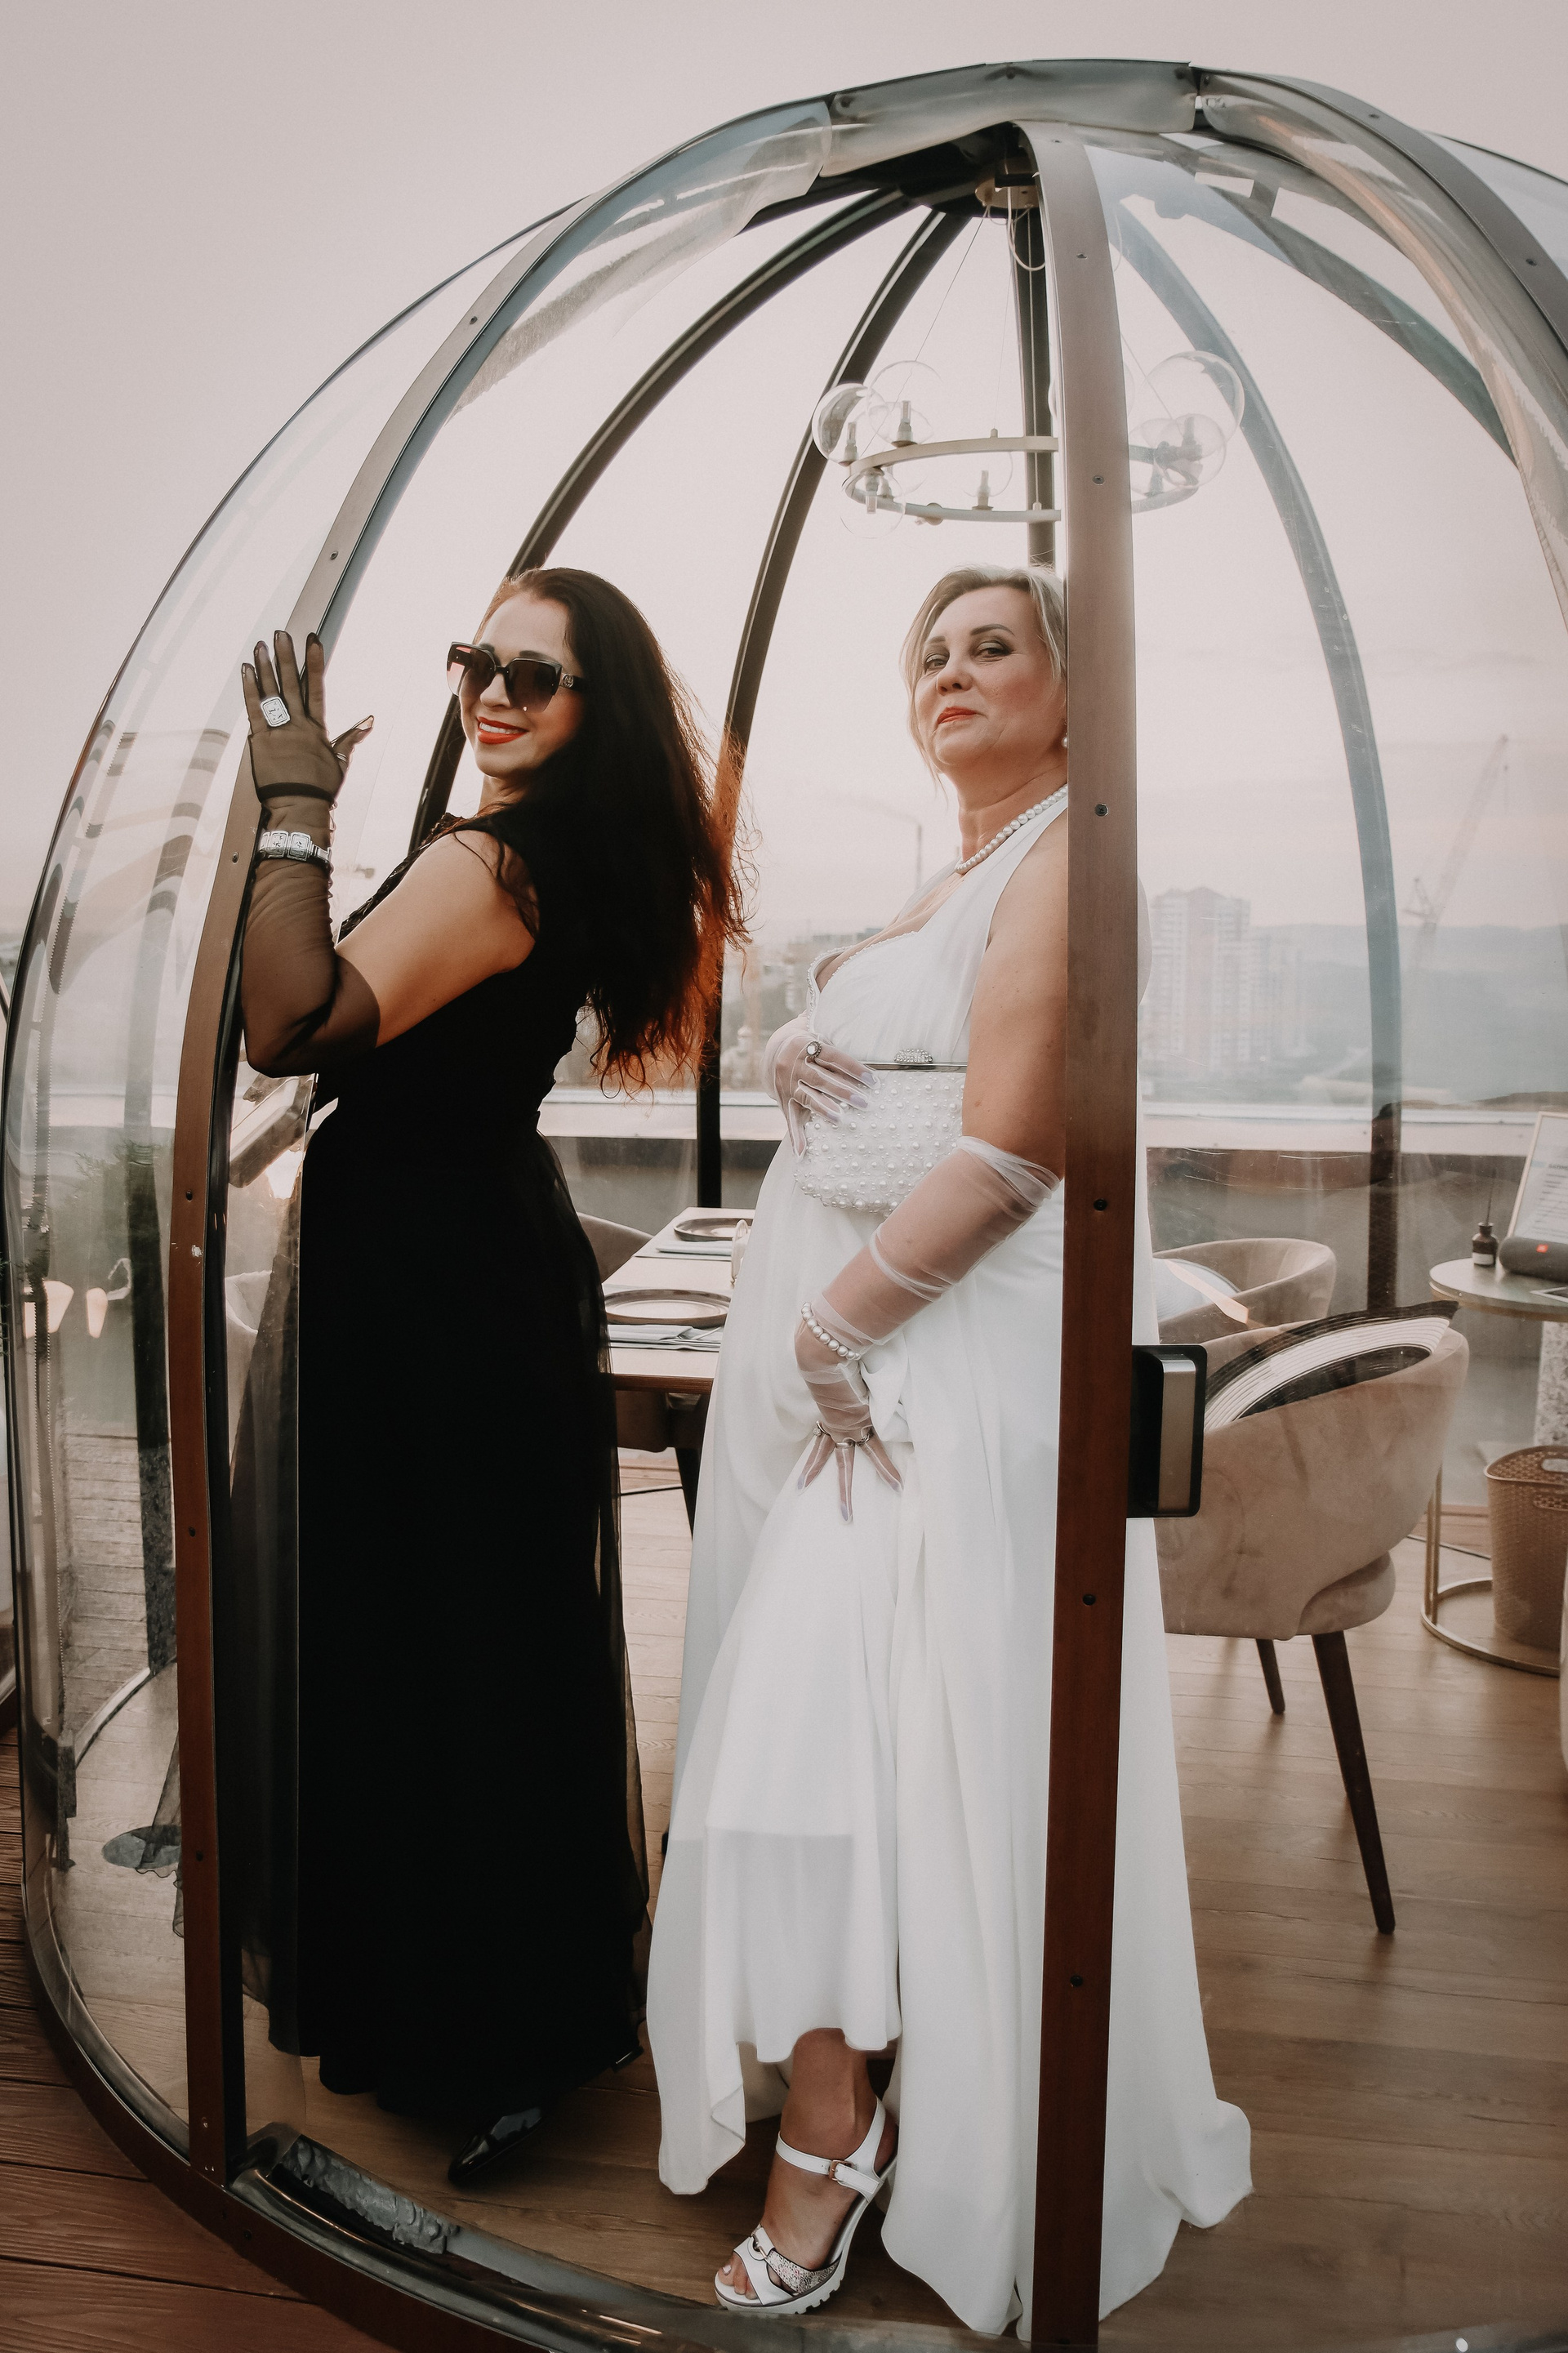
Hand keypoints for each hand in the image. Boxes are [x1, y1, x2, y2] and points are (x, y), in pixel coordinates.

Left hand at [241, 629, 372, 807]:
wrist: (300, 808)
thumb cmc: (320, 789)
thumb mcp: (341, 763)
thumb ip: (352, 739)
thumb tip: (369, 722)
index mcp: (316, 729)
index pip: (316, 688)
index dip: (314, 663)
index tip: (312, 641)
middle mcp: (298, 725)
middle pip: (291, 684)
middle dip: (286, 657)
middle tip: (281, 634)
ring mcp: (278, 732)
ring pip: (271, 693)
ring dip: (265, 667)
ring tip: (261, 644)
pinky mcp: (261, 741)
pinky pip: (254, 711)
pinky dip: (249, 690)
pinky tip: (246, 670)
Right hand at [763, 1017, 869, 1156]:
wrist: (772, 1052)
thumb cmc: (806, 1039)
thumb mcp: (815, 1026)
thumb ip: (832, 1019)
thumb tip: (848, 995)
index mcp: (805, 1043)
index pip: (833, 1056)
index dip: (854, 1068)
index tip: (874, 1080)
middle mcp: (794, 1064)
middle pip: (822, 1078)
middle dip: (844, 1091)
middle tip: (865, 1103)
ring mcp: (787, 1084)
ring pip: (808, 1097)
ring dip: (824, 1109)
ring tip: (840, 1119)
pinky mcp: (783, 1099)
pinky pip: (790, 1118)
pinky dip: (796, 1136)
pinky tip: (802, 1152)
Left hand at [794, 1307, 901, 1521]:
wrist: (824, 1352)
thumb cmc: (827, 1352)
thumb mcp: (831, 1362)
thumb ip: (835, 1360)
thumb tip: (830, 1347)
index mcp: (828, 1412)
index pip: (824, 1438)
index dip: (819, 1456)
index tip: (812, 1472)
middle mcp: (835, 1423)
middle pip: (827, 1458)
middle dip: (822, 1480)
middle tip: (820, 1504)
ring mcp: (846, 1428)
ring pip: (845, 1466)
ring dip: (845, 1492)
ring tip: (845, 1517)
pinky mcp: (859, 1426)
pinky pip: (874, 1453)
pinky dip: (886, 1468)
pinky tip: (898, 1486)